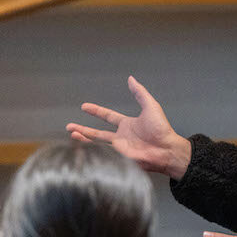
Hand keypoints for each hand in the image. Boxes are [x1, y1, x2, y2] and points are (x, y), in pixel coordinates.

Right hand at [66, 76, 191, 179]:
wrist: (166, 149)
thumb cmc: (161, 129)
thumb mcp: (150, 106)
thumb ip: (139, 93)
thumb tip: (131, 79)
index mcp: (127, 124)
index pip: (108, 116)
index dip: (96, 111)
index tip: (84, 107)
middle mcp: (121, 136)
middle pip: (97, 132)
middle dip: (83, 129)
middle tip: (69, 126)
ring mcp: (119, 148)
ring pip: (97, 143)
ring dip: (83, 138)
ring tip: (71, 133)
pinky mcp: (120, 158)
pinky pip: (103, 153)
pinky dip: (93, 150)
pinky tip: (82, 146)